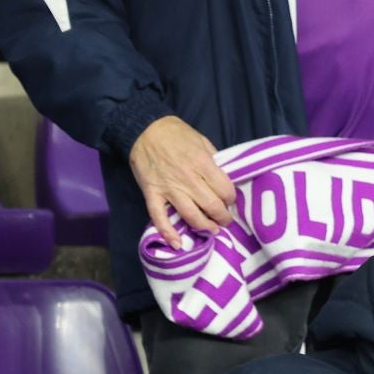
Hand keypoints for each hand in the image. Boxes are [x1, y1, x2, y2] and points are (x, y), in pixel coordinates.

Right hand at [129, 115, 235, 247]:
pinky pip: (159, 217)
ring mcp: (169, 188)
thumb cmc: (175, 134)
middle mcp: (189, 179)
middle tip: (224, 220)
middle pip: (213, 207)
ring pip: (192, 216)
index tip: (229, 201)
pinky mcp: (152, 193)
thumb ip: (214, 161)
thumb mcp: (202, 141)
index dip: (231, 199)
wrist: (142, 128)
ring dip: (205, 227)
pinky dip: (168, 233)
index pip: (226, 191)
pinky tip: (178, 244)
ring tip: (212, 230)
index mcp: (203, 164)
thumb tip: (226, 179)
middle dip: (223, 218)